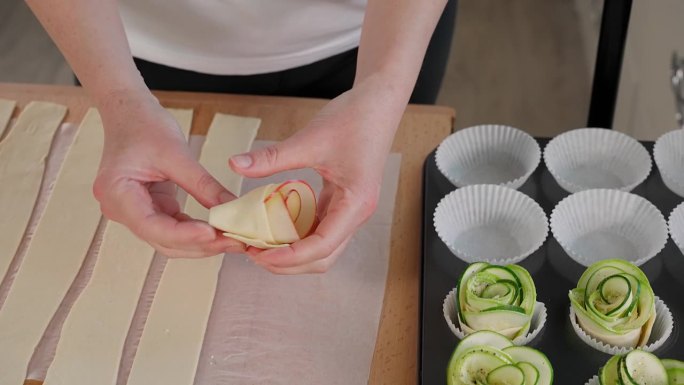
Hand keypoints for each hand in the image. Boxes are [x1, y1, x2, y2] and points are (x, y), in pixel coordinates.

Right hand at [93, 91, 244, 257]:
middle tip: (234, 242)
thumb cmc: (144, 125)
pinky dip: (196, 231)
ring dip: (201, 242)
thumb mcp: (177, 152)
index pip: (152, 226)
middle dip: (200, 244)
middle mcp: (119, 210)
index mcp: (116, 193)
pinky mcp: (149, 210)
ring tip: (232, 239)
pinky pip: (174, 228)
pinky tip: (220, 230)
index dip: (185, 235)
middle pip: (163, 240)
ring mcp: (133, 213)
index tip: (214, 233)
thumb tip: (231, 208)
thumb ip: (203, 184)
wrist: (129, 113)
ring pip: (170, 240)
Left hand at [229, 77, 402, 273]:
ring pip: (321, 247)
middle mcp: (355, 214)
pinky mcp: (342, 202)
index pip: (322, 247)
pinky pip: (319, 228)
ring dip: (292, 251)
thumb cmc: (355, 119)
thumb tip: (236, 165)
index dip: (289, 257)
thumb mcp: (310, 139)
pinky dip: (297, 233)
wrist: (378, 103)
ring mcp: (349, 210)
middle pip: (323, 257)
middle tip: (254, 252)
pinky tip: (274, 224)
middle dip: (288, 262)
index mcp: (355, 204)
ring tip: (261, 241)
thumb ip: (273, 157)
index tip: (259, 254)